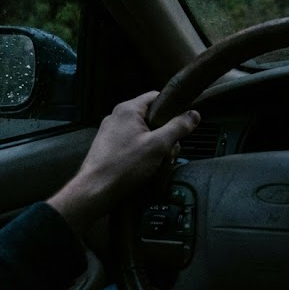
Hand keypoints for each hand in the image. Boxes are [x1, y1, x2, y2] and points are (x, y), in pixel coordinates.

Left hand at [47, 91, 199, 233]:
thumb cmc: (123, 166)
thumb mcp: (158, 146)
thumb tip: (194, 115)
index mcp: (128, 110)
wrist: (94, 192)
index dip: (173, 108)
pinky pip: (133, 144)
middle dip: (165, 134)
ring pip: (144, 133)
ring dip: (155, 146)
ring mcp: (111, 133)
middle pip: (152, 117)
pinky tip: (146, 168)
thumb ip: (178, 127)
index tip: (183, 122)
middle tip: (169, 150)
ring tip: (157, 162)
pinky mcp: (109, 148)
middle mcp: (117, 117)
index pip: (157, 97)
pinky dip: (143, 154)